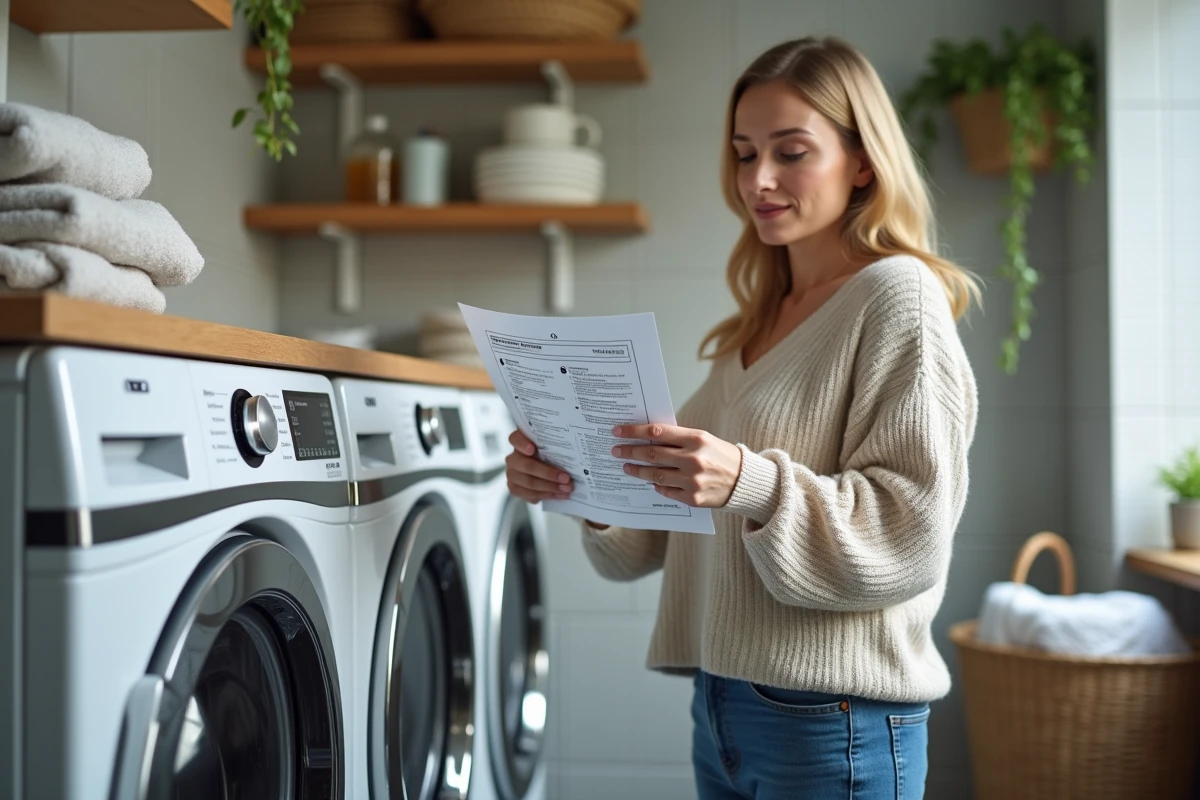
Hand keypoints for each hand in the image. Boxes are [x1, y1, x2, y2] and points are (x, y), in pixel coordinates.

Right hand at [506, 430, 573, 504]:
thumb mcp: (555, 445)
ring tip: (567, 489)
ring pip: (529, 482)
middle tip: (566, 478)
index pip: (515, 439)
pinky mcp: (515, 488)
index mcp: (521, 442)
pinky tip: (559, 495)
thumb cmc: (552, 454)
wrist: (546, 471)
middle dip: (548, 473)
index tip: (533, 449)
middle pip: (526, 465)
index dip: (522, 444)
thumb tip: (583, 439)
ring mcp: (512, 473)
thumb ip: (559, 443)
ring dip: (550, 487)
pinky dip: (546, 495)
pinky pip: (528, 494)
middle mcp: (513, 457)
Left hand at [611, 423, 742, 507]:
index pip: (657, 433)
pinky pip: (666, 491)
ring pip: (655, 475)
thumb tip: (647, 438)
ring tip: (627, 467)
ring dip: (637, 471)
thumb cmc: (721, 456)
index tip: (618, 432)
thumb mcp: (703, 439)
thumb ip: (678, 439)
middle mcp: (694, 460)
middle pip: (652, 455)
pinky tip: (649, 481)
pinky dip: (656, 485)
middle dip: (630, 452)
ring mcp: (692, 481)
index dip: (634, 432)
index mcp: (696, 439)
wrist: (745, 481)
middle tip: (616, 451)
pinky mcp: (693, 498)